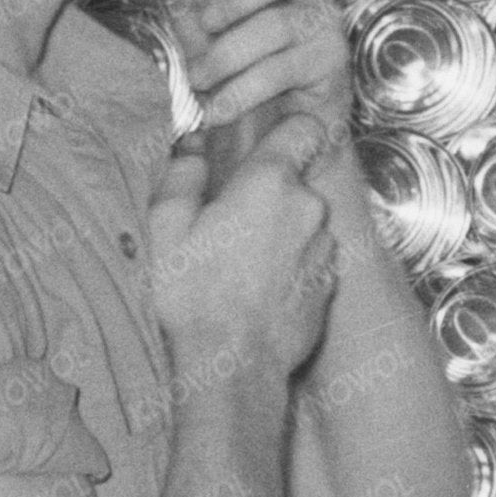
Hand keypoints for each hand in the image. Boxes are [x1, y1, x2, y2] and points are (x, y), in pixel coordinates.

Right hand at [150, 143, 335, 388]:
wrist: (232, 367)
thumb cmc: (194, 296)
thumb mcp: (165, 228)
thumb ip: (181, 176)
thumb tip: (191, 149)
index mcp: (270, 182)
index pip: (302, 128)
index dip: (285, 131)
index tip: (264, 145)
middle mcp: (309, 208)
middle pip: (296, 182)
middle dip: (267, 195)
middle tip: (228, 223)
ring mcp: (325, 248)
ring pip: (305, 222)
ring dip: (281, 232)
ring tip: (241, 264)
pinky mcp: (330, 284)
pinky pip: (311, 259)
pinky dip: (291, 266)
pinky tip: (258, 289)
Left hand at [174, 0, 364, 199]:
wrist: (273, 134)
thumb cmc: (239, 70)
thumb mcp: (203, 30)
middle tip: (206, 25)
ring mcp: (329, 25)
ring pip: (277, 25)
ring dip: (227, 55)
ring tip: (200, 79)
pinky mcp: (332, 67)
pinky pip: (280, 70)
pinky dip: (239, 92)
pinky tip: (217, 109)